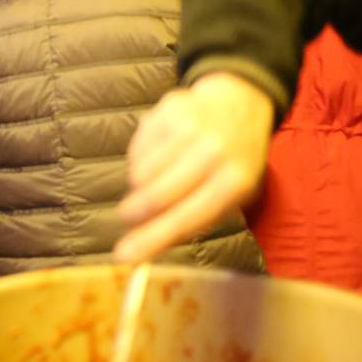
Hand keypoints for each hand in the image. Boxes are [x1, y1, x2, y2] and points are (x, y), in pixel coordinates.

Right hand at [114, 72, 274, 264]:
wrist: (238, 104)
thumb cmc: (228, 164)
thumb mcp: (226, 197)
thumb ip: (187, 223)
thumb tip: (139, 250)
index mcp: (235, 181)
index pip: (187, 218)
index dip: (152, 239)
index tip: (123, 257)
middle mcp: (214, 152)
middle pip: (158, 194)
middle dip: (134, 213)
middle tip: (126, 217)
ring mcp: (191, 127)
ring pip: (141, 171)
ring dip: (139, 184)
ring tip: (155, 180)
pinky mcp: (169, 109)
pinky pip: (137, 147)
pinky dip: (139, 160)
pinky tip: (156, 156)